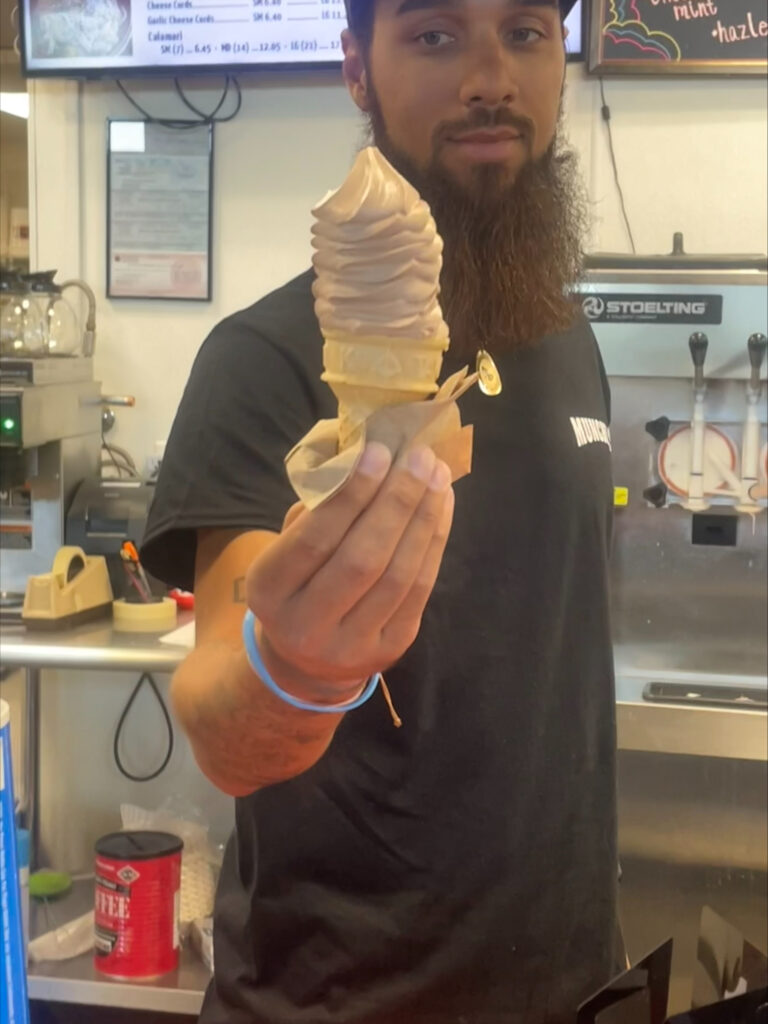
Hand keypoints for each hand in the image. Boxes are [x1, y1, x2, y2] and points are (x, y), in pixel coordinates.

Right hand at [244, 443, 453, 702]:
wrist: (305, 659)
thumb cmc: (297, 581)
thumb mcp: (286, 546)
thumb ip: (317, 507)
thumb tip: (365, 456)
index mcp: (269, 591)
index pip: (316, 538)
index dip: (352, 494)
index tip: (380, 451)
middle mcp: (306, 625)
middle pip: (362, 559)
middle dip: (396, 501)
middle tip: (419, 456)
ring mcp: (352, 645)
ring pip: (398, 575)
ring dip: (423, 517)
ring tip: (437, 474)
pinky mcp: (391, 649)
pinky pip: (420, 590)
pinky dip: (435, 541)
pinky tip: (442, 505)